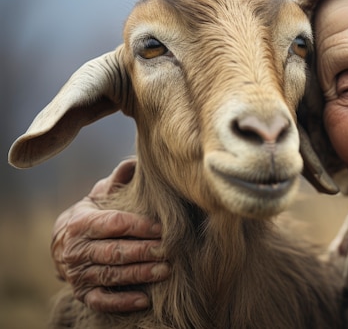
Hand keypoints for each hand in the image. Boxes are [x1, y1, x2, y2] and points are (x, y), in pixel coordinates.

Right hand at [51, 158, 170, 312]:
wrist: (62, 244)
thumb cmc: (92, 215)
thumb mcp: (99, 196)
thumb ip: (117, 180)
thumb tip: (136, 161)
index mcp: (81, 223)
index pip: (113, 224)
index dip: (139, 226)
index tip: (162, 227)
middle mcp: (76, 250)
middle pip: (115, 251)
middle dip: (144, 251)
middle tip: (169, 250)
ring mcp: (79, 274)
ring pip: (112, 275)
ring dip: (140, 274)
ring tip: (166, 270)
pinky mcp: (83, 294)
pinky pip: (102, 300)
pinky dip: (122, 302)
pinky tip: (144, 299)